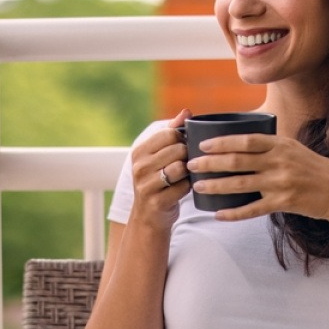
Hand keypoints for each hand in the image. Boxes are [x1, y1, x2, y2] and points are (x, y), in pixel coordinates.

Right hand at [127, 109, 191, 230]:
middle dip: (187, 156)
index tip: (184, 147)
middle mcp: (139, 166)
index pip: (170, 133)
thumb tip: (186, 111)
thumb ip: (172, 131)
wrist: (148, 217)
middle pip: (178, 149)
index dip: (183, 139)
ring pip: (181, 168)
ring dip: (188, 173)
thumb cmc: (158, 181)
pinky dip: (188, 188)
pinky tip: (183, 190)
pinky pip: (184, 187)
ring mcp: (146, 185)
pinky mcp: (157, 201)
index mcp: (139, 151)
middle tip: (186, 164)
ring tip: (185, 176)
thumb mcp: (159, 155)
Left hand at [185, 132, 328, 226]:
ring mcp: (281, 183)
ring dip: (216, 185)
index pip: (245, 140)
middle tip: (190, 165)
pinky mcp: (283, 203)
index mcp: (281, 145)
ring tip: (198, 186)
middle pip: (237, 161)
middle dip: (210, 163)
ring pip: (240, 184)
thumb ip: (270, 146)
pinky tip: (219, 214)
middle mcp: (279, 162)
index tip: (202, 145)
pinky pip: (252, 209)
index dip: (221, 142)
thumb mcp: (294, 149)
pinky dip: (233, 212)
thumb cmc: (314, 169)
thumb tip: (240, 142)